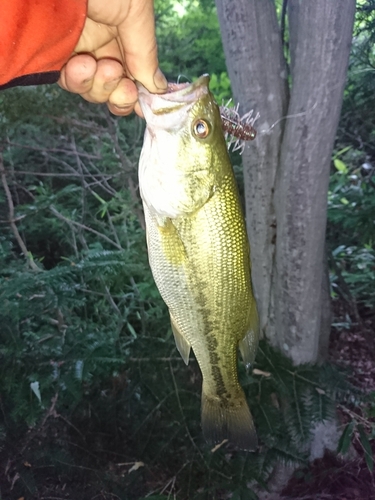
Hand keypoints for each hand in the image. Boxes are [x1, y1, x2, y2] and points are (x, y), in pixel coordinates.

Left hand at [58, 0, 166, 115]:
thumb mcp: (136, 12)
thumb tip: (158, 88)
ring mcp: (77, 50)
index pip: (134, 74)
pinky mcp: (53, 54)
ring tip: (103, 67)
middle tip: (124, 86)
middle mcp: (102, 44)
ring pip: (92, 90)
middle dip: (121, 94)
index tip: (146, 105)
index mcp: (124, 33)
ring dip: (101, 87)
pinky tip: (82, 64)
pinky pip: (67, 81)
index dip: (139, 93)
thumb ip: (146, 53)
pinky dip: (77, 81)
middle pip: (114, 89)